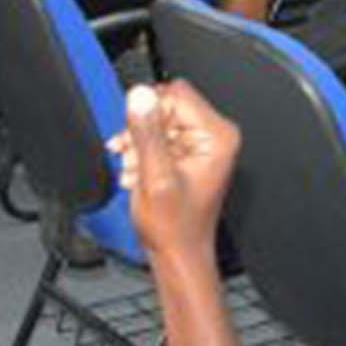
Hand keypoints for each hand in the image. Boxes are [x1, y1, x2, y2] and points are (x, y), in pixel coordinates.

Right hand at [109, 81, 240, 256]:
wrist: (178, 251)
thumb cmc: (174, 226)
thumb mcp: (154, 176)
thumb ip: (146, 133)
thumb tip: (140, 95)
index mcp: (217, 136)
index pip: (177, 94)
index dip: (150, 111)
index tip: (134, 134)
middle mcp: (215, 135)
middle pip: (168, 106)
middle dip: (142, 129)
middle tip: (128, 154)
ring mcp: (203, 144)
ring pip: (160, 121)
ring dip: (139, 142)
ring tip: (133, 168)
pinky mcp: (190, 153)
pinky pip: (161, 137)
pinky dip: (143, 151)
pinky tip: (136, 171)